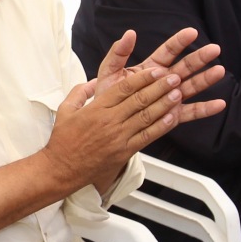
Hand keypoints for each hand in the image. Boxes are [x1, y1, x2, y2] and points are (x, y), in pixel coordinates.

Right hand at [44, 62, 192, 188]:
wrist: (62, 170)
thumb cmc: (63, 141)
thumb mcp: (65, 109)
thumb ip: (80, 92)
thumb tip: (93, 82)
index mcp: (96, 108)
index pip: (124, 88)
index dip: (143, 78)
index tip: (156, 71)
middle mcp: (110, 121)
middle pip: (139, 100)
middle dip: (159, 87)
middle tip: (173, 77)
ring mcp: (119, 137)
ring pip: (146, 117)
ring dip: (164, 104)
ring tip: (178, 93)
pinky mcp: (124, 151)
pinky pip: (147, 137)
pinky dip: (162, 126)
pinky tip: (172, 117)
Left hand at [88, 27, 227, 107]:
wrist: (106, 121)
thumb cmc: (108, 95)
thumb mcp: (109, 72)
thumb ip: (118, 53)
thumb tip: (129, 33)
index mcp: (151, 68)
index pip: (168, 51)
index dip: (179, 41)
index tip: (191, 32)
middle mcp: (164, 81)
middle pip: (185, 67)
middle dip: (199, 58)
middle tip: (214, 49)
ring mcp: (170, 97)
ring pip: (191, 86)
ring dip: (206, 79)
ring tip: (220, 71)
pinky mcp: (173, 115)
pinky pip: (191, 112)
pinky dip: (205, 109)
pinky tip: (219, 104)